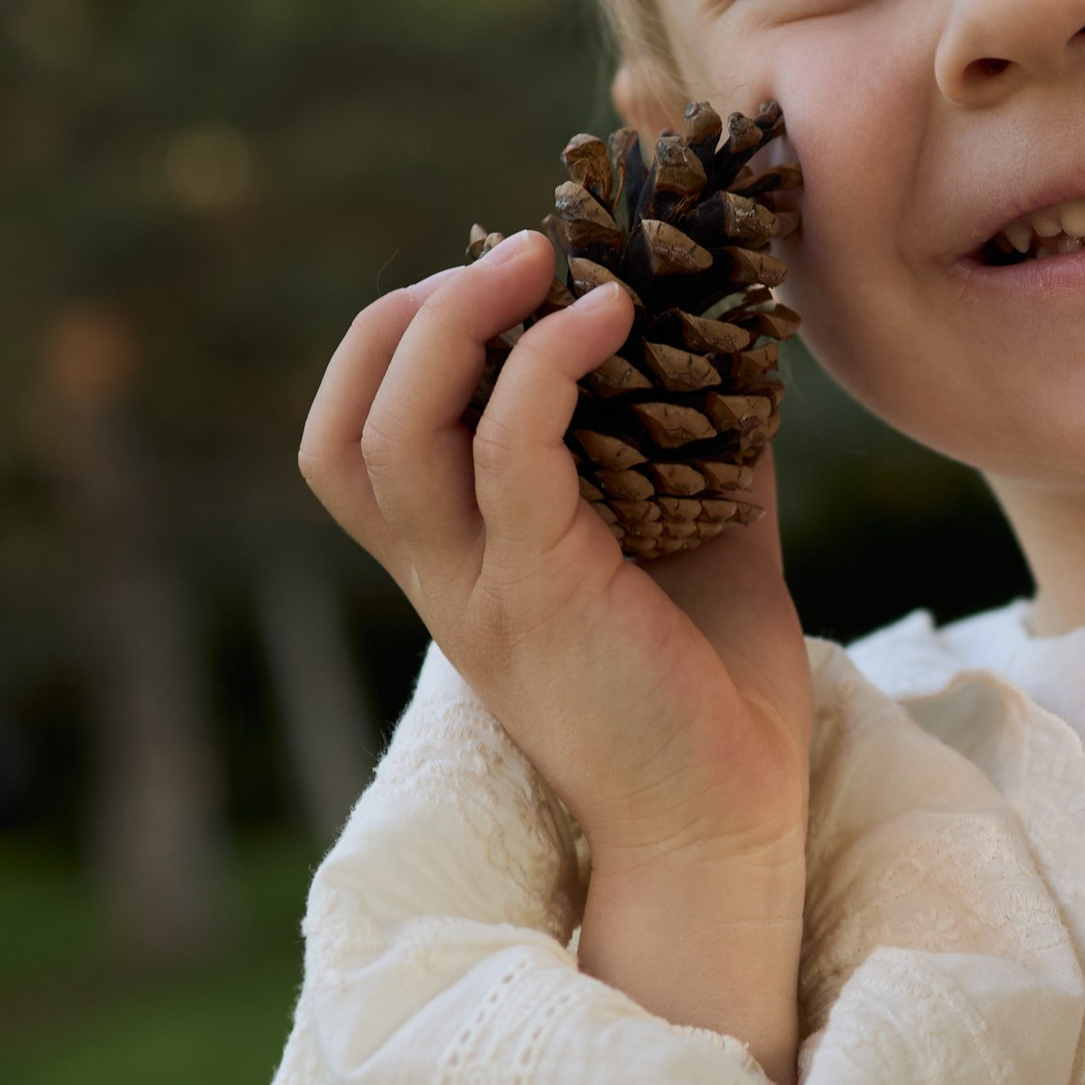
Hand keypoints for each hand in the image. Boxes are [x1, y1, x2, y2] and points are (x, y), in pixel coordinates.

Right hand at [299, 232, 812, 1071]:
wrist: (732, 825)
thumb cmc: (717, 695)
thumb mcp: (702, 539)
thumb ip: (699, 444)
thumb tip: (741, 341)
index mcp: (459, 564)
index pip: (355, 441)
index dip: (399, 345)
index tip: (501, 289)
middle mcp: (446, 578)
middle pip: (343, 428)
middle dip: (406, 318)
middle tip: (512, 260)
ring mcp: (484, 591)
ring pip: (392, 434)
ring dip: (453, 322)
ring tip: (539, 263)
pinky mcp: (544, 598)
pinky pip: (508, 455)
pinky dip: (546, 368)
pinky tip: (612, 321)